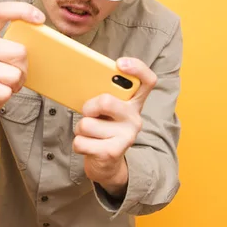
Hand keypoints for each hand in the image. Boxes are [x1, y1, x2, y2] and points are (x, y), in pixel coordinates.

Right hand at [0, 2, 44, 148]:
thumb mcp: (2, 56)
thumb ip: (14, 44)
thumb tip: (45, 42)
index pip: (0, 11)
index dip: (21, 10)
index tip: (40, 19)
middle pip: (19, 51)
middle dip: (22, 68)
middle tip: (10, 75)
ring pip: (14, 74)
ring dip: (13, 85)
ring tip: (0, 85)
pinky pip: (5, 92)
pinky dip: (4, 98)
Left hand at [72, 57, 157, 196]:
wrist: (107, 163)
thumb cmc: (103, 128)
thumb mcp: (106, 110)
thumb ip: (104, 94)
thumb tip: (81, 78)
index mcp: (134, 103)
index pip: (148, 81)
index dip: (137, 68)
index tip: (119, 63)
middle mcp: (135, 119)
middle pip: (106, 101)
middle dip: (88, 107)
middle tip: (89, 113)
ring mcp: (126, 136)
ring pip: (87, 124)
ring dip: (81, 129)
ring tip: (90, 134)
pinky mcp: (113, 152)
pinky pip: (81, 142)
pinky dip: (78, 144)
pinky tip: (89, 146)